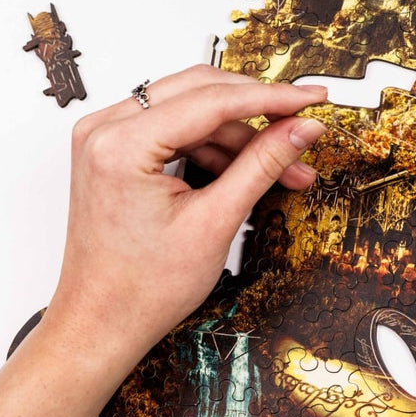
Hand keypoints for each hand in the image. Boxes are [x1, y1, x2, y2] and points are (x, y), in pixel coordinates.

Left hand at [44, 65, 326, 369]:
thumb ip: (263, 164)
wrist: (103, 324)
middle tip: (304, 126)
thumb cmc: (142, 288)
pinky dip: (217, 149)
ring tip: (286, 170)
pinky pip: (178, 131)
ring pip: (194, 112)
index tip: (313, 98)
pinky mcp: (117, 152)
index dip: (272, 97)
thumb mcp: (216, 221)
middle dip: (259, 113)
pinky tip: (250, 173)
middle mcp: (105, 130)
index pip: (212, 100)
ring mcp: (108, 139)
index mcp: (121, 144)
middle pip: (201, 92)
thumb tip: (304, 128)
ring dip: (243, 137)